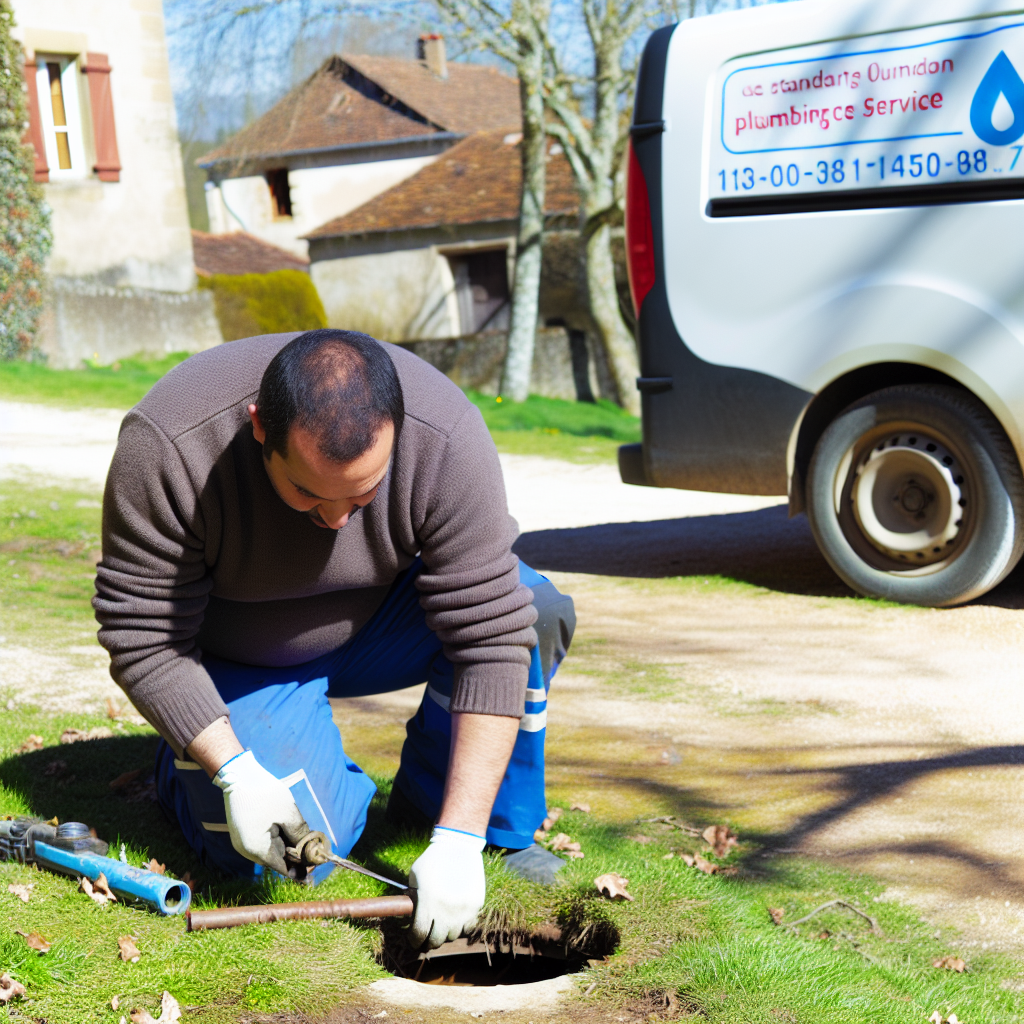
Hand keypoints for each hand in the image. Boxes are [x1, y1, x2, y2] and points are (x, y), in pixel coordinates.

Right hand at [212, 750, 306, 874]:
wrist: (238, 774)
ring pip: (270, 850)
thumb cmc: (265, 794)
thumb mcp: (288, 814)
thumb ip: (300, 835)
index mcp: (259, 850)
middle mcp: (247, 851)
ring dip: (287, 846)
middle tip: (313, 847)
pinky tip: (288, 830)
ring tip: (304, 837)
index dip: (302, 868)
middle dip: (296, 856)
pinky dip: (276, 839)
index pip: (284, 869)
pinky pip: (263, 842)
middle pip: (277, 860)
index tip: (316, 863)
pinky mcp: (242, 832)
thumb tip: (311, 851)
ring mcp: (242, 842)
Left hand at [408, 826, 485, 949]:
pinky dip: (460, 926)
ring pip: (453, 935)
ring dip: (445, 933)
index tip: (413, 940)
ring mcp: (463, 909)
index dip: (414, 941)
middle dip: (429, 941)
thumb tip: (409, 914)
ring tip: (441, 925)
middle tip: (426, 938)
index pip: (420, 934)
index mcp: (428, 904)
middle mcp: (446, 911)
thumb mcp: (415, 876)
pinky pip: (468, 926)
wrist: (458, 846)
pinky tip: (455, 919)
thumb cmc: (432, 860)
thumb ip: (412, 896)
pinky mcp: (475, 905)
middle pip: (436, 940)